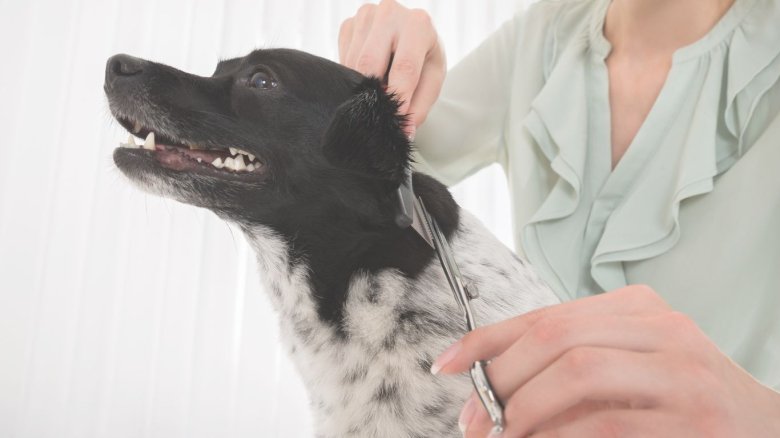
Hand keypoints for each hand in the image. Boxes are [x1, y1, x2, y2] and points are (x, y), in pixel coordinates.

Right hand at [338, 0, 445, 137]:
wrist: (412, 37)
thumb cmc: (424, 60)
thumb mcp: (431, 82)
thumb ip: (419, 108)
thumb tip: (402, 132)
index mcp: (418, 24)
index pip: (404, 68)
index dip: (398, 98)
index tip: (394, 120)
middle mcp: (390, 12)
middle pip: (369, 64)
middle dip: (372, 93)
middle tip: (378, 111)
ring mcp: (365, 15)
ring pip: (352, 64)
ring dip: (361, 85)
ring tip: (377, 89)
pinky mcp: (348, 23)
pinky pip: (342, 59)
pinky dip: (352, 74)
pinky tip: (368, 73)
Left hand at [431, 285, 779, 436]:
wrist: (762, 430)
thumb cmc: (681, 402)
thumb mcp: (624, 367)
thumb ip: (567, 365)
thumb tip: (485, 389)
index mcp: (638, 308)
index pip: (544, 315)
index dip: (486, 339)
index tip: (446, 365)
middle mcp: (663, 329)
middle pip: (555, 338)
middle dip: (500, 380)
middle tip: (476, 418)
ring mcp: (683, 373)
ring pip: (576, 374)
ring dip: (524, 412)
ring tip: (504, 437)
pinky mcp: (693, 421)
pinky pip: (604, 425)